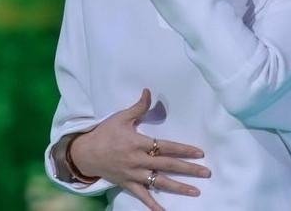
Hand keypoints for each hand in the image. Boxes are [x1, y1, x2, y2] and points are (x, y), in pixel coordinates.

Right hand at [71, 89, 210, 210]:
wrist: (85, 153)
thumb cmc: (105, 133)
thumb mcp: (121, 117)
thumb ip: (138, 107)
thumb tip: (149, 91)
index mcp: (138, 143)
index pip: (166, 147)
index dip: (183, 150)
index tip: (199, 153)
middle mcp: (138, 161)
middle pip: (167, 165)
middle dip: (188, 169)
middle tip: (206, 172)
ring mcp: (134, 175)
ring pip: (159, 182)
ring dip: (178, 188)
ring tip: (196, 191)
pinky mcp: (127, 184)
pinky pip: (142, 196)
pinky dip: (154, 205)